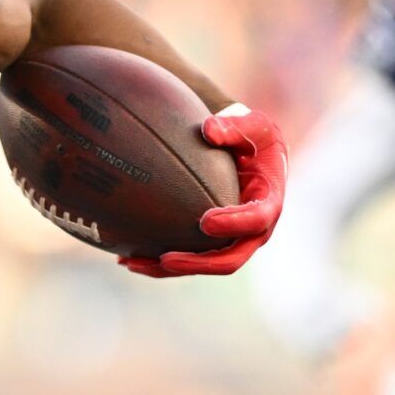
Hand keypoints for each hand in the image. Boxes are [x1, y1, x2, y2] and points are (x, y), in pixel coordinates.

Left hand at [121, 106, 287, 277]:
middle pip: (230, 259)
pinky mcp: (211, 242)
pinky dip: (157, 261)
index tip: (206, 222)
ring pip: (202, 265)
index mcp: (269, 203)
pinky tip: (125, 258)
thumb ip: (235, 126)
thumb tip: (209, 129)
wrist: (249, 152)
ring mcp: (231, 240)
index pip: (257, 221)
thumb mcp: (252, 126)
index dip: (234, 224)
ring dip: (168, 269)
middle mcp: (253, 230)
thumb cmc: (252, 137)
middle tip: (166, 258)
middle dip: (198, 263)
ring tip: (132, 263)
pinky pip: (186, 258)